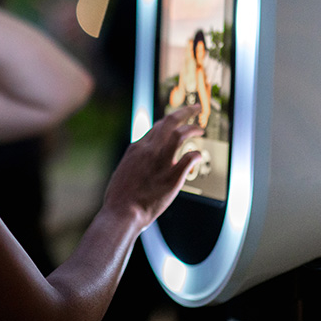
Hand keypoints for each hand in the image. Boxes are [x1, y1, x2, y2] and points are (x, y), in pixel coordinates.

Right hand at [104, 105, 203, 228]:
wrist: (122, 212)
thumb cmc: (120, 197)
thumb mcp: (124, 171)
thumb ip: (135, 162)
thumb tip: (142, 163)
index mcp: (137, 148)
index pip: (157, 127)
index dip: (170, 122)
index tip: (177, 123)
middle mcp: (149, 149)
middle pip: (169, 121)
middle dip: (185, 111)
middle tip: (196, 108)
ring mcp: (161, 161)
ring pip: (180, 134)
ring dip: (193, 129)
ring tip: (201, 129)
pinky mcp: (173, 176)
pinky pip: (190, 157)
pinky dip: (196, 153)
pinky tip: (199, 155)